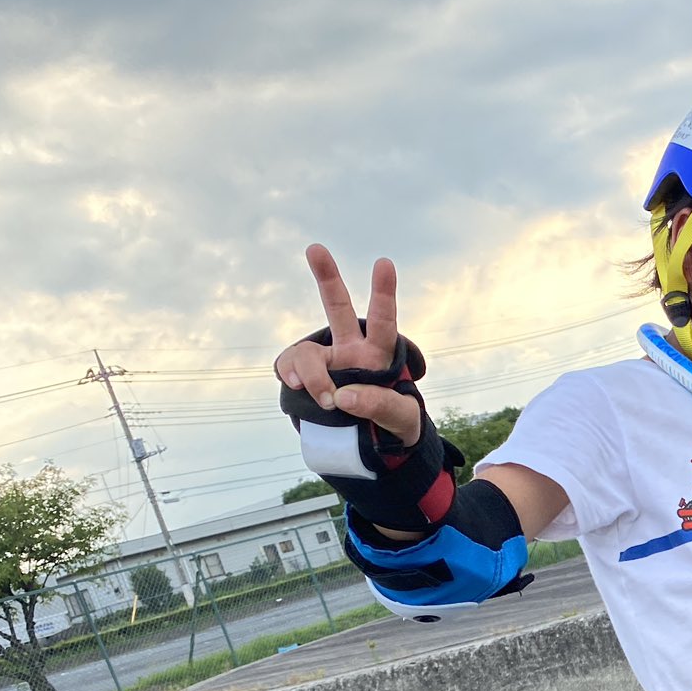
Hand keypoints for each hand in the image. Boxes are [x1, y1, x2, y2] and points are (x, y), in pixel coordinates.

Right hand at [273, 244, 422, 447]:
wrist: (371, 442)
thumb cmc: (396, 424)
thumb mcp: (403, 420)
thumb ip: (381, 406)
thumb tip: (343, 396)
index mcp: (380, 355)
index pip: (384, 322)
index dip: (383, 293)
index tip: (384, 263)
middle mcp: (351, 350)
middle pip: (337, 308)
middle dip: (327, 278)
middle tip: (315, 248)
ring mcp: (326, 362)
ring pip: (306, 352)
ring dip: (310, 374)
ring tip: (325, 400)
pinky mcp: (304, 377)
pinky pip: (288, 367)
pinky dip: (289, 376)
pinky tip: (297, 387)